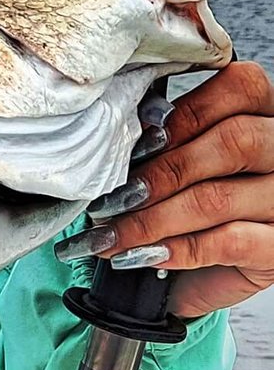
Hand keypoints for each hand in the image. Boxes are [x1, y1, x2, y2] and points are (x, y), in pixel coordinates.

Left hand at [60, 62, 273, 318]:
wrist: (210, 280)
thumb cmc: (191, 205)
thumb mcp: (184, 163)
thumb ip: (167, 137)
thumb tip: (122, 131)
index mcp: (267, 116)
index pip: (240, 89)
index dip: (184, 113)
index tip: (138, 141)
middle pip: (233, 141)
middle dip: (161, 171)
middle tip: (113, 198)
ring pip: (218, 198)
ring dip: (152, 218)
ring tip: (111, 234)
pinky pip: (229, 242)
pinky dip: (177, 248)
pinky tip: (144, 255)